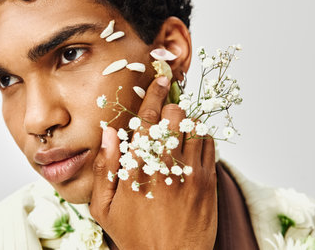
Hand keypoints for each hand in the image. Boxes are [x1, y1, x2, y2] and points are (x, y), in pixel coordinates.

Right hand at [90, 76, 217, 249]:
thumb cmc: (135, 235)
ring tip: (179, 130)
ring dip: (187, 122)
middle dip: (171, 108)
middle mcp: (165, 165)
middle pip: (175, 116)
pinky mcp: (207, 182)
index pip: (147, 119)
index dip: (154, 94)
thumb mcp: (104, 208)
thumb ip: (104, 168)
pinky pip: (209, 144)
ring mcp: (189, 173)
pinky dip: (202, 137)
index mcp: (137, 167)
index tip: (160, 79)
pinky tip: (191, 146)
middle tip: (167, 114)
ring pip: (194, 127)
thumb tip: (109, 133)